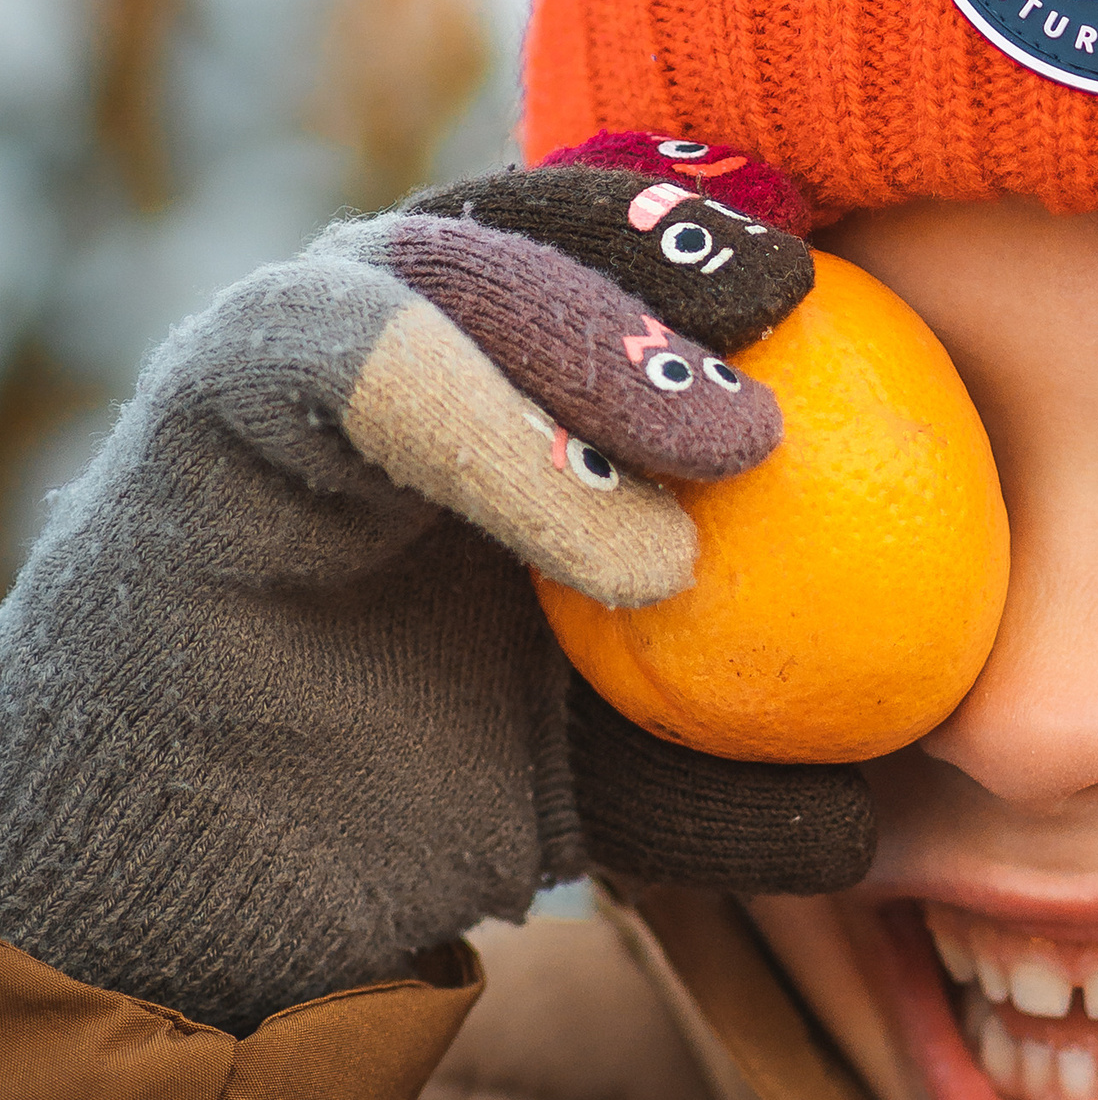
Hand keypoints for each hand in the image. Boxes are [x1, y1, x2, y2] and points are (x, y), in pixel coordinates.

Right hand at [0, 146, 873, 1032]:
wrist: (197, 883)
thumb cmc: (402, 792)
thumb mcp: (601, 777)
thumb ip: (726, 768)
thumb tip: (897, 814)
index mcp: (498, 366)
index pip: (623, 250)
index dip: (735, 243)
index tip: (866, 292)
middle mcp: (395, 321)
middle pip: (545, 216)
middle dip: (677, 235)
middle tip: (802, 299)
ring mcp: (299, 345)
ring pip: (458, 262)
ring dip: (601, 332)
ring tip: (734, 448)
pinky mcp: (215, 402)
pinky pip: (361, 360)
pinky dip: (500, 431)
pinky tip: (623, 544)